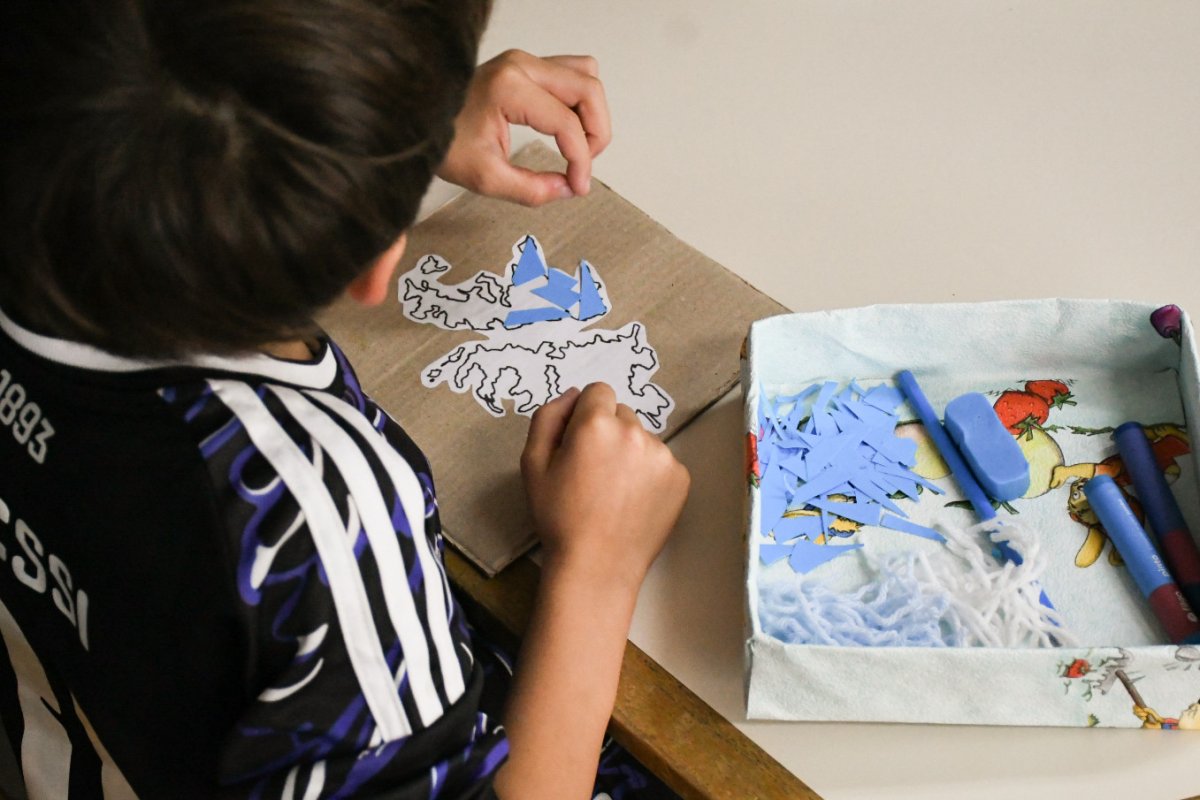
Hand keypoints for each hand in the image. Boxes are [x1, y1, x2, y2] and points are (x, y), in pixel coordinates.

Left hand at [437, 50, 610, 206]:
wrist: (417, 117)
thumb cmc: (441, 139)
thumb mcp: (485, 177)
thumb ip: (531, 189)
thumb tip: (567, 189)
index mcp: (509, 88)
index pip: (568, 124)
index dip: (582, 160)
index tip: (578, 186)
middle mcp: (521, 66)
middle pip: (589, 90)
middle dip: (596, 133)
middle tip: (583, 166)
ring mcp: (525, 62)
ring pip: (586, 76)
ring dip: (591, 113)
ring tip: (578, 147)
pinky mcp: (526, 66)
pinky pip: (572, 74)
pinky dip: (580, 102)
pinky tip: (568, 129)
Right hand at [521, 384, 688, 588]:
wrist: (596, 566)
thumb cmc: (559, 517)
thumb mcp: (533, 463)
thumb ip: (549, 417)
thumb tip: (573, 394)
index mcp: (596, 424)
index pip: (598, 391)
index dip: (585, 414)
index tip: (580, 441)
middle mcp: (635, 432)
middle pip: (622, 414)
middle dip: (608, 432)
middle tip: (593, 472)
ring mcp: (662, 455)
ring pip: (642, 438)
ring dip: (629, 453)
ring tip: (613, 491)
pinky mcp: (680, 477)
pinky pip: (661, 461)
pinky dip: (648, 474)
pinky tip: (632, 500)